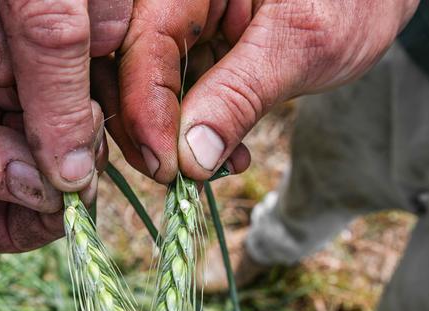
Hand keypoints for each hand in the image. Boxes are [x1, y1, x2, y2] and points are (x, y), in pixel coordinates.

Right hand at [0, 0, 97, 252]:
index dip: (56, 209)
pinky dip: (22, 58)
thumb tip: (47, 192)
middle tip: (76, 117)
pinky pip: (27, 70)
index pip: (21, 227)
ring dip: (47, 98)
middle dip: (65, 149)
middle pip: (47, 173)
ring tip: (11, 71)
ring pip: (47, 120)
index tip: (76, 180)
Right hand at [112, 0, 418, 181]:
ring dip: (174, 140)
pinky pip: (181, 98)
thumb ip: (240, 94)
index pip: (143, 44)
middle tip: (174, 176)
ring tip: (211, 170)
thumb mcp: (301, 43)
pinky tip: (228, 156)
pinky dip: (198, 134)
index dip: (144, 111)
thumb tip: (190, 156)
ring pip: (149, 90)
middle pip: (127, 69)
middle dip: (145, 129)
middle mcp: (177, 1)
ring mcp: (186, 26)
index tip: (165, 167)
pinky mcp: (200, 52)